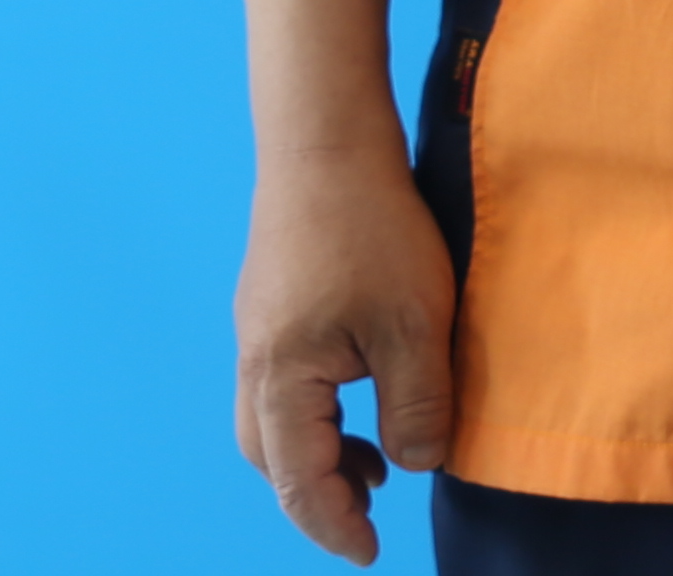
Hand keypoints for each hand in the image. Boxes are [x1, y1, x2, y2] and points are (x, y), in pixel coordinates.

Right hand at [232, 139, 454, 562]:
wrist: (326, 137)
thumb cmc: (373, 228)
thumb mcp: (415, 323)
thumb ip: (417, 405)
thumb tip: (416, 466)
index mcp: (282, 378)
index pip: (298, 481)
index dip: (334, 526)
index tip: (371, 554)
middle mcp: (255, 360)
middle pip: (271, 458)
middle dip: (313, 497)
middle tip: (366, 520)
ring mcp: (259, 327)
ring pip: (275, 420)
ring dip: (317, 453)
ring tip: (375, 466)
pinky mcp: (273, 300)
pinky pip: (285, 380)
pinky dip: (317, 411)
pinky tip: (364, 391)